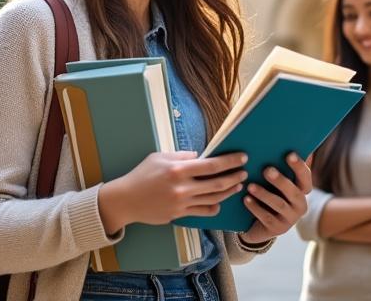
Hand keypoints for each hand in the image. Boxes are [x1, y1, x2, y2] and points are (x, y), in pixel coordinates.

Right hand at [98, 151, 247, 232]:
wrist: (126, 200)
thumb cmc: (141, 175)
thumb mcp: (159, 157)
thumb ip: (181, 155)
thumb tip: (200, 156)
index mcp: (178, 169)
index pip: (212, 165)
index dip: (230, 161)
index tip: (242, 157)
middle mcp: (182, 187)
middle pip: (217, 184)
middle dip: (234, 177)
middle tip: (244, 172)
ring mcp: (182, 203)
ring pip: (213, 199)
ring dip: (228, 192)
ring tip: (237, 185)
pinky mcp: (179, 215)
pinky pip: (203, 212)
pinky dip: (214, 207)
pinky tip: (219, 202)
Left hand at [242, 152, 311, 243]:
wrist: (260, 224)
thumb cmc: (270, 193)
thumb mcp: (277, 180)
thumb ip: (283, 164)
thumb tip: (290, 138)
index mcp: (302, 190)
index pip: (306, 177)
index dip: (299, 166)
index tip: (289, 154)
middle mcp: (300, 204)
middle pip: (294, 192)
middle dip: (280, 180)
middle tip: (266, 169)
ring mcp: (290, 219)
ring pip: (279, 205)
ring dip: (264, 194)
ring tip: (250, 186)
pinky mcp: (277, 229)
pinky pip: (267, 218)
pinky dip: (256, 208)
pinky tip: (246, 199)